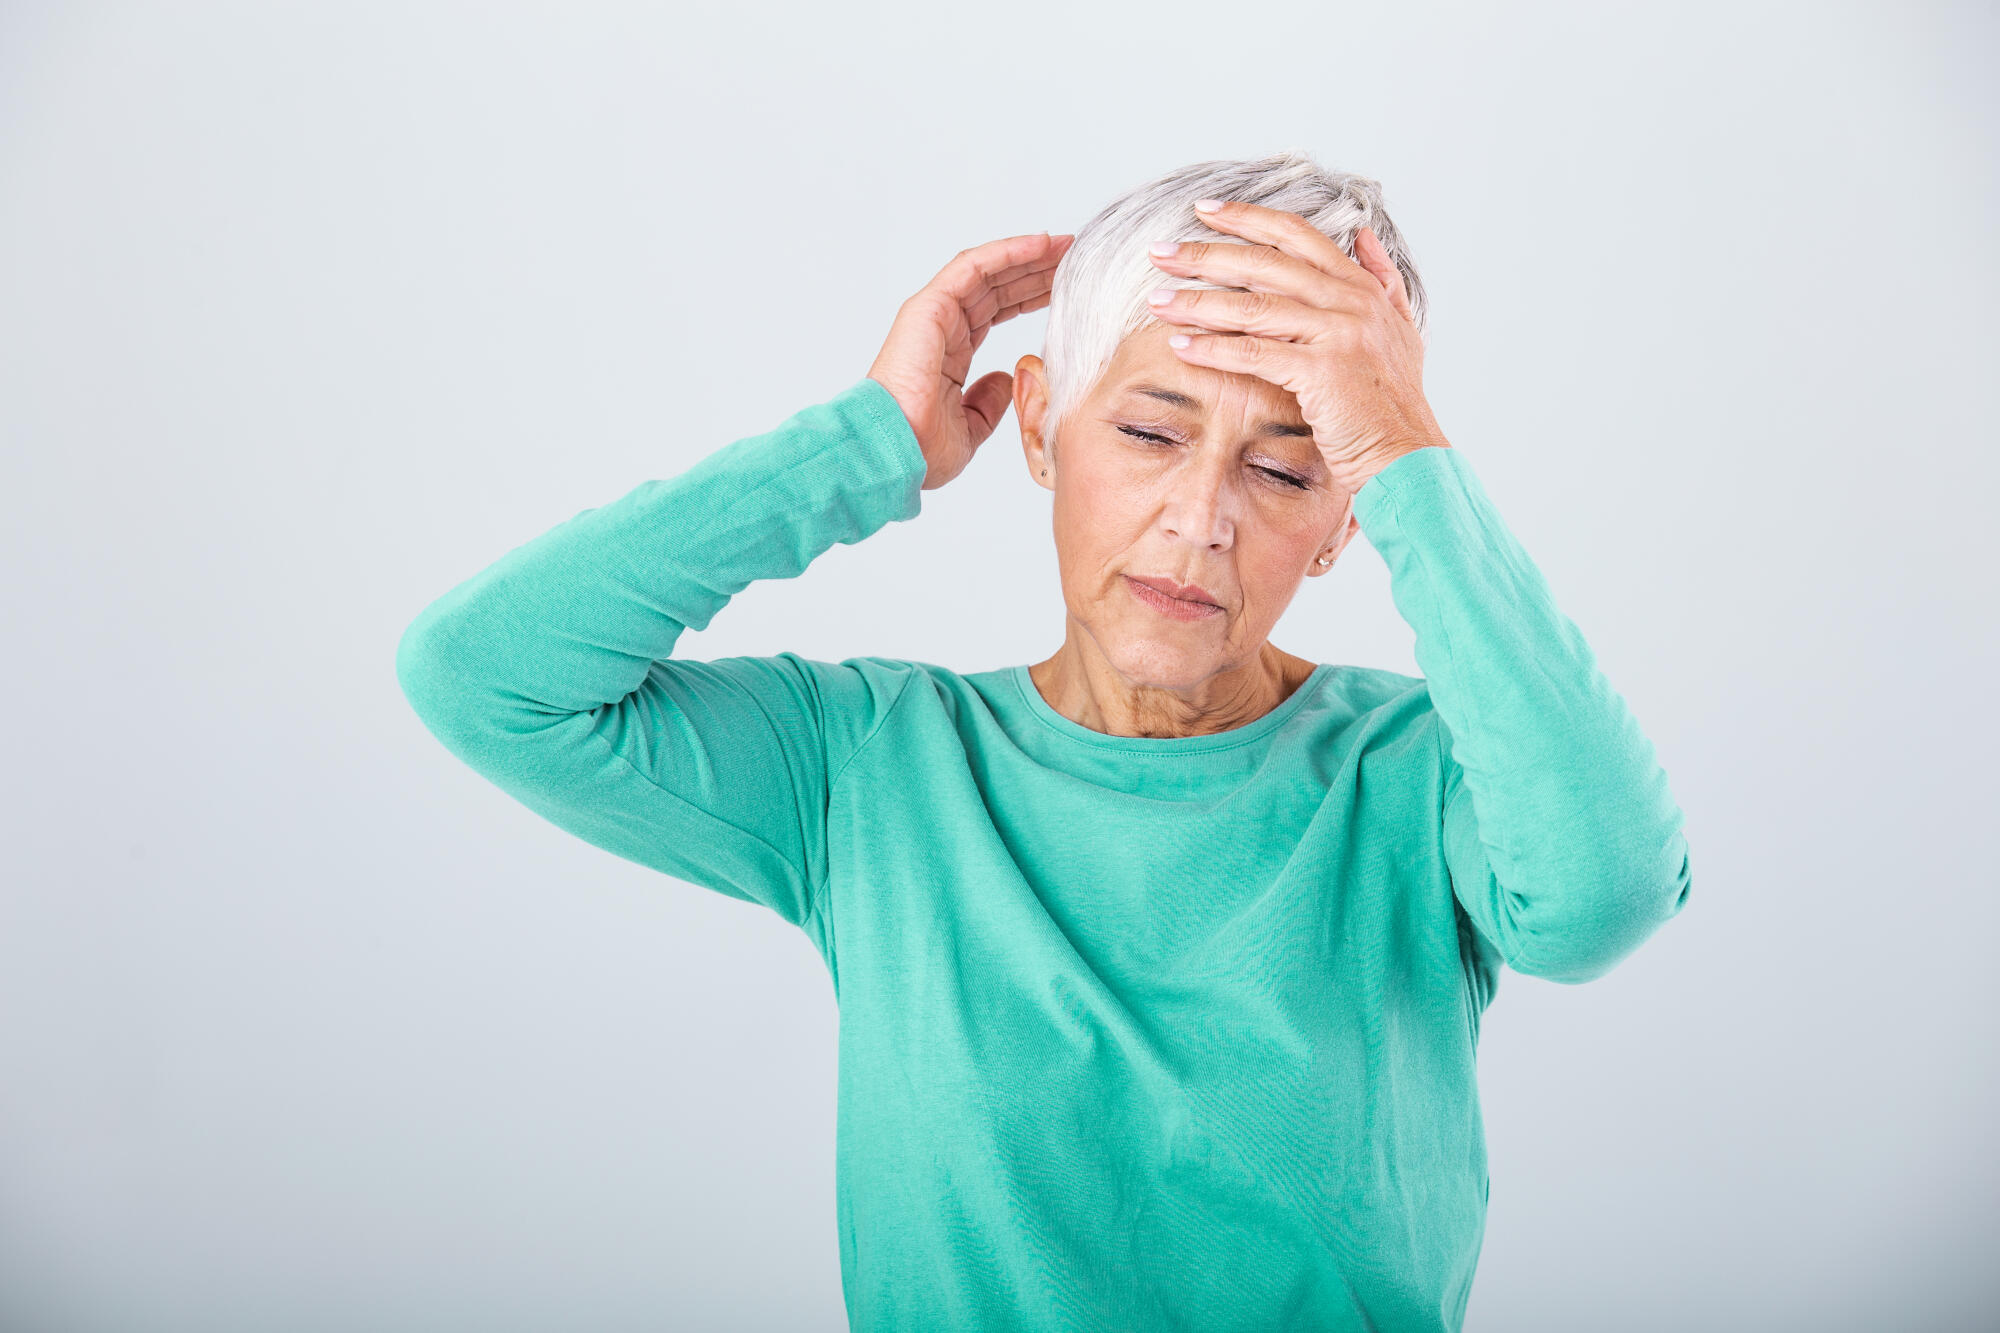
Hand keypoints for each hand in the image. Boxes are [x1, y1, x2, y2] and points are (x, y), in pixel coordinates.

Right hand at [867, 231, 1074, 489]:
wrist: (894, 453)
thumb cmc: (920, 450)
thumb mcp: (971, 429)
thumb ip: (989, 403)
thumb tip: (1006, 381)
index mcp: (950, 355)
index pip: (995, 313)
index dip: (1029, 297)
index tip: (1063, 289)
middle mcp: (942, 329)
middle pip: (995, 288)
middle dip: (1034, 271)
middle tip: (1072, 258)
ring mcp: (934, 315)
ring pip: (987, 272)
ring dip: (1026, 256)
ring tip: (1064, 245)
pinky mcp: (930, 307)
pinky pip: (973, 267)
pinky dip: (1007, 252)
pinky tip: (1039, 244)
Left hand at [1141, 199, 1448, 492]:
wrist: (1409, 456)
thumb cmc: (1393, 404)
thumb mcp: (1399, 330)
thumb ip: (1382, 280)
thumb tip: (1364, 234)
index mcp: (1361, 287)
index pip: (1296, 235)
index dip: (1247, 217)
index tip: (1203, 210)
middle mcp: (1350, 302)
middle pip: (1265, 263)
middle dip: (1206, 254)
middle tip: (1160, 252)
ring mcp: (1338, 334)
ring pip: (1253, 307)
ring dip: (1198, 302)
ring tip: (1158, 301)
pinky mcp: (1322, 371)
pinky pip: (1254, 353)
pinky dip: (1213, 348)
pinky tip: (1181, 346)